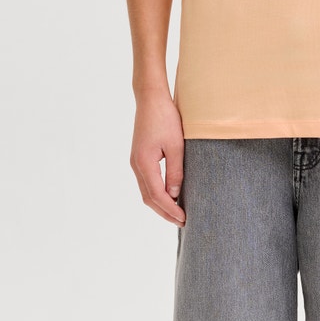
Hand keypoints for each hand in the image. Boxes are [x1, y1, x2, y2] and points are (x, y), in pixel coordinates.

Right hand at [130, 92, 185, 224]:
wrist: (151, 98)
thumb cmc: (165, 118)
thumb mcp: (176, 145)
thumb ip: (175, 171)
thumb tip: (175, 195)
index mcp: (144, 163)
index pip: (157, 195)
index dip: (170, 209)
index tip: (183, 219)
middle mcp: (136, 165)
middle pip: (148, 198)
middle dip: (164, 212)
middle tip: (182, 221)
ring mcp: (136, 161)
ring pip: (146, 191)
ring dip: (160, 204)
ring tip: (176, 212)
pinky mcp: (139, 156)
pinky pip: (147, 181)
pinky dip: (156, 193)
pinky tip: (168, 194)